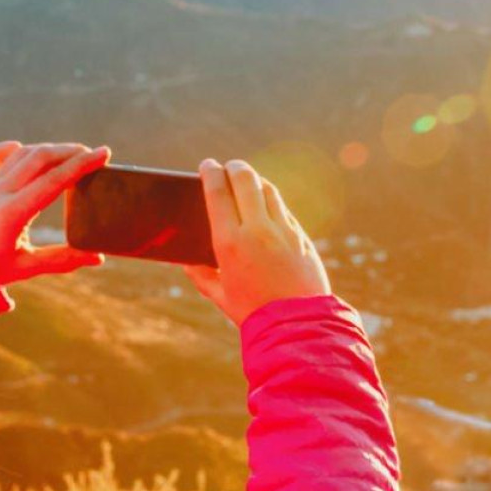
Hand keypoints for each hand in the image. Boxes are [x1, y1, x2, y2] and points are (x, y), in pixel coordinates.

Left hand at [0, 141, 111, 284]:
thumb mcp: (25, 266)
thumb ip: (62, 260)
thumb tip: (97, 258)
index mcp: (13, 212)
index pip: (53, 180)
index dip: (81, 165)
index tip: (103, 154)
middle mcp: (0, 192)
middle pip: (40, 158)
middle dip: (70, 151)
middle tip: (93, 155)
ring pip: (22, 153)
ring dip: (49, 149)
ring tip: (71, 154)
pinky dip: (14, 148)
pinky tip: (27, 151)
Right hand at [188, 158, 331, 325]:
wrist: (298, 325)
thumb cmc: (254, 313)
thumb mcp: (221, 297)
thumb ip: (202, 276)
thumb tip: (188, 263)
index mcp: (230, 243)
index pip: (218, 193)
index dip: (211, 173)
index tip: (207, 165)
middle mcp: (257, 230)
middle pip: (245, 179)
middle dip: (234, 167)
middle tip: (227, 167)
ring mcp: (283, 230)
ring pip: (268, 189)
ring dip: (254, 180)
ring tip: (246, 181)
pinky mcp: (302, 235)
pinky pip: (283, 208)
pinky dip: (271, 201)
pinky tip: (266, 206)